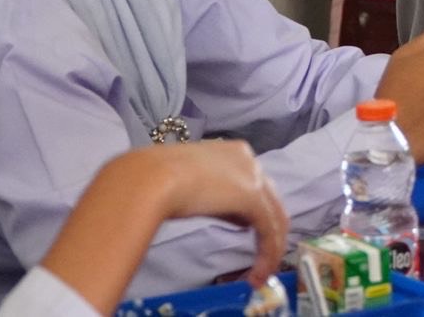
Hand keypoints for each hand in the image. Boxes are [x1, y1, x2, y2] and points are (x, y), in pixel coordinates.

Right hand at [41, 140, 286, 311]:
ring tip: (258, 273)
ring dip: (269, 249)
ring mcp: (253, 177)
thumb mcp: (187, 181)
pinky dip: (267, 254)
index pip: (253, 183)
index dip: (251, 209)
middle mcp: (248, 159)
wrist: (149, 177)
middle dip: (267, 230)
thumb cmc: (154, 177)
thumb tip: (218, 210)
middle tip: (259, 257)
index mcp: (232, 151)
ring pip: (275, 217)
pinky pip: (270, 231)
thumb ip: (208, 192)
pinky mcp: (253, 199)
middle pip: (270, 200)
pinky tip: (257, 273)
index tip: (241, 229)